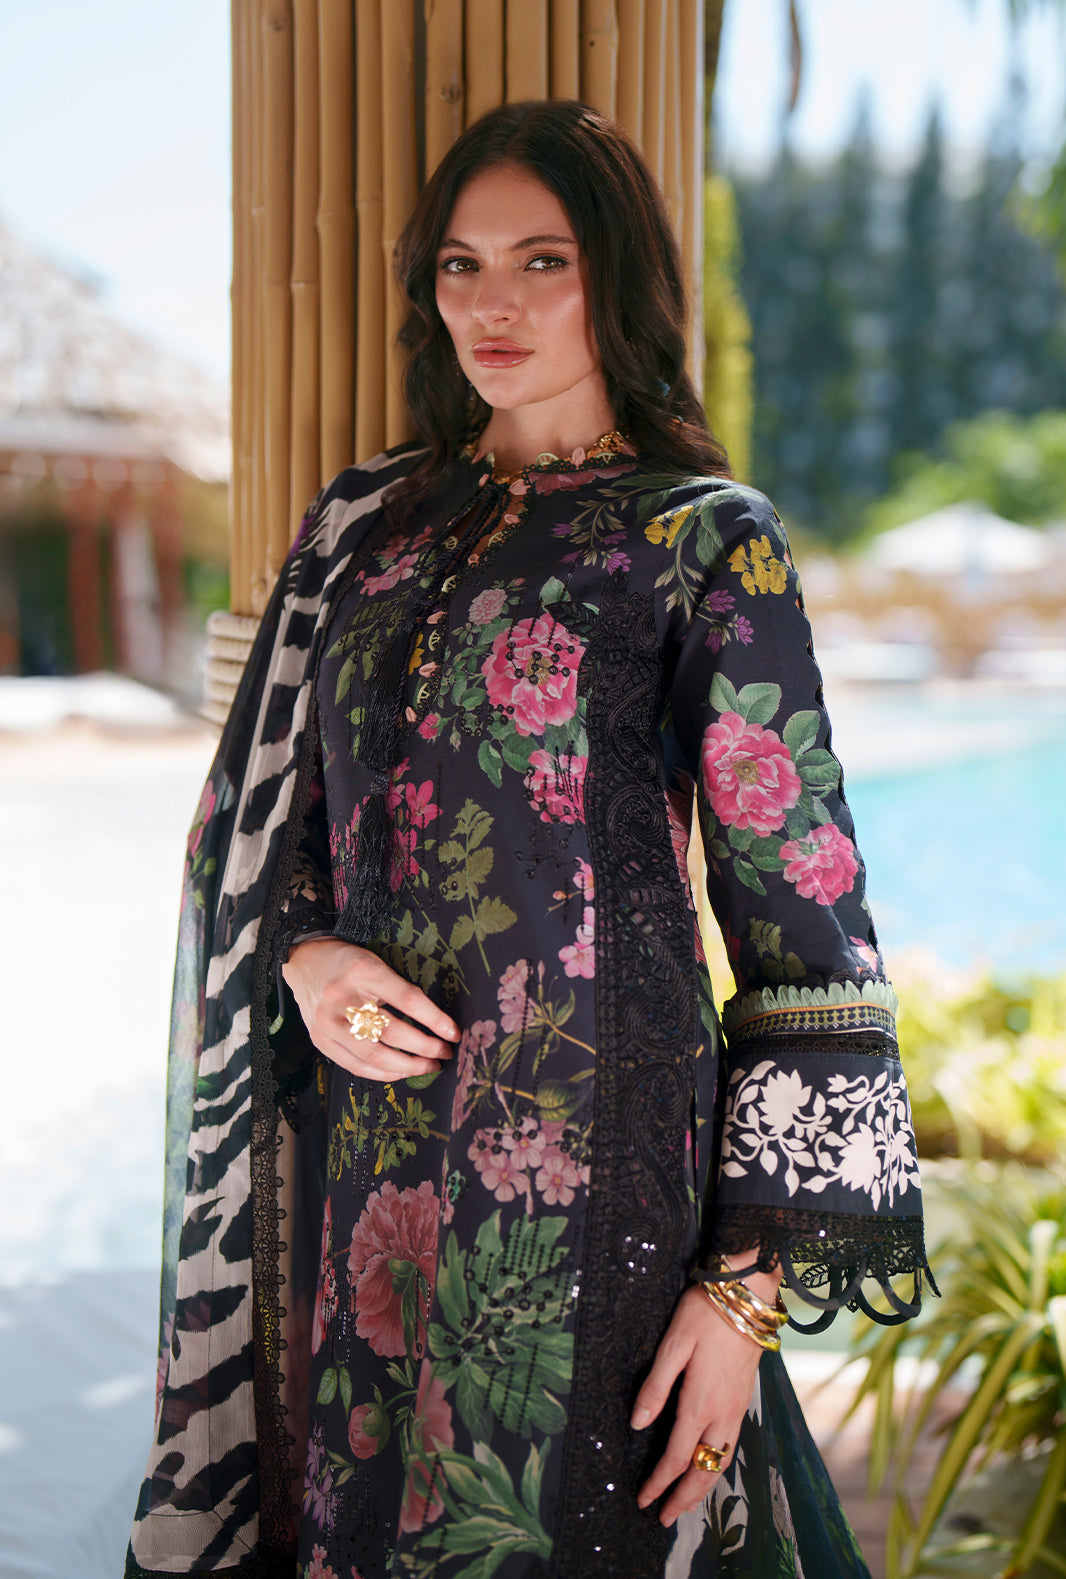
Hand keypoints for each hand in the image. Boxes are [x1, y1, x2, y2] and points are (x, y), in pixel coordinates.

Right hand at [282, 937, 459, 1080]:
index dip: (434, 1019)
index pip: (407, 1000)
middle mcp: (343, 998)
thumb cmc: (347, 962)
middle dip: (424, 1048)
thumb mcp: (375, 963)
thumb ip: (398, 989)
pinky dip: (381, 1073)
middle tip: (444, 1053)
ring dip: (406, 1067)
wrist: (305, 961)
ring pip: (373, 1055)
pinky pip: (354, 1065)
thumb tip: (434, 1022)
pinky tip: (400, 1072)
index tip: (453, 1033)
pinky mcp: (320, 1039)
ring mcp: (328, 1022)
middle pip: (391, 1032)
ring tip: (427, 1067)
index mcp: (364, 972)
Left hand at [631, 1263, 782, 1527]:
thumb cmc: (705, 1314)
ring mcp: (737, 1407)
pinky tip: (710, 1464)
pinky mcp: (745, 1398)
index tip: (644, 1500)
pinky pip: (732, 1445)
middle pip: (704, 1469)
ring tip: (686, 1502)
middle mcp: (723, 1413)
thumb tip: (637, 1424)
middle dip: (684, 1497)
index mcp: (700, 1402)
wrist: (749, 1296)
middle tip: (665, 1518)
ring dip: (703, 1486)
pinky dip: (719, 1466)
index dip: (660, 1482)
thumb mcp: (672, 1345)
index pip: (677, 1456)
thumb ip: (655, 1387)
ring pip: (722, 1461)